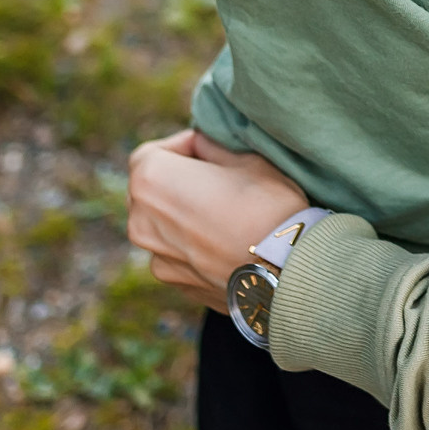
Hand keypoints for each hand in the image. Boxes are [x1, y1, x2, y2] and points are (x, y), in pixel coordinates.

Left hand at [125, 129, 310, 309]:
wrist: (287, 270)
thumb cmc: (267, 206)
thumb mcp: (246, 159)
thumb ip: (212, 148)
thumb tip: (202, 147)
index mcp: (150, 180)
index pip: (152, 153)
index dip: (183, 147)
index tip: (209, 150)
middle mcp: (140, 220)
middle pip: (152, 191)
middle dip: (179, 182)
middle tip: (218, 181)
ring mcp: (155, 256)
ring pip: (164, 225)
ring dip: (185, 216)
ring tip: (225, 216)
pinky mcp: (174, 282)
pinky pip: (178, 254)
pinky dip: (195, 247)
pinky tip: (228, 244)